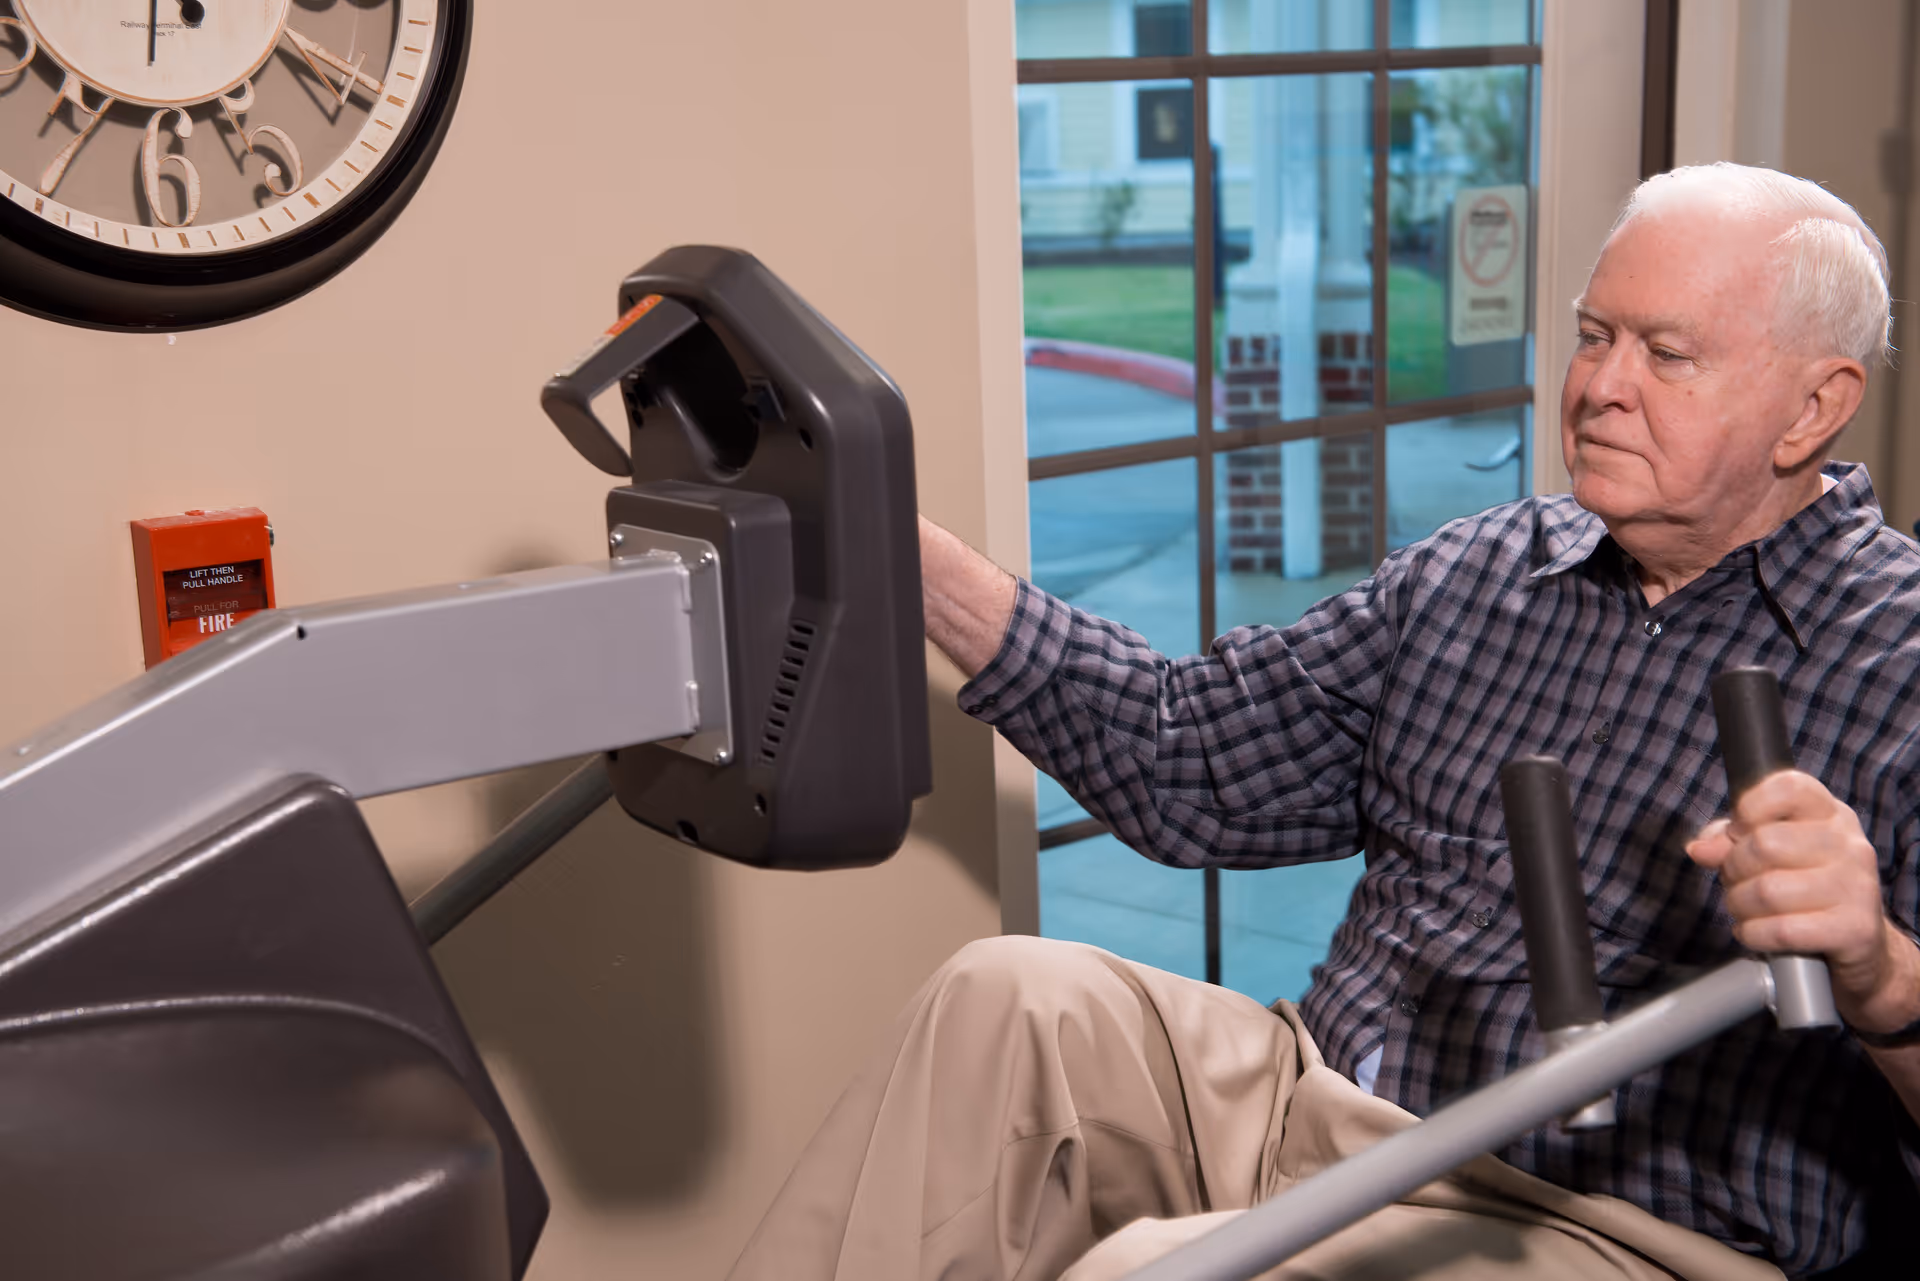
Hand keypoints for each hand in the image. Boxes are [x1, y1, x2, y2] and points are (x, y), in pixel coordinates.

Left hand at [1686, 769, 1919, 1034]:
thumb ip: (1730, 841)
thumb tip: (1700, 848)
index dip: (1750, 808)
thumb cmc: (1805, 890)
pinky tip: (1756, 933)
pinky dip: (1754, 934)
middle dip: (1733, 869)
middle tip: (1737, 882)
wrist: (1861, 946)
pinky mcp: (1855, 929)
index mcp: (1831, 815)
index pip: (1788, 787)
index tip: (1739, 833)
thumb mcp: (1771, 854)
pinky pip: (1782, 930)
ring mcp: (1857, 887)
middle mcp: (1850, 845)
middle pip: (1765, 844)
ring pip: (1767, 890)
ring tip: (1745, 910)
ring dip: (1739, 905)